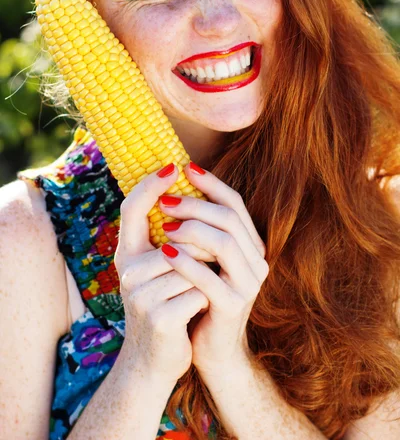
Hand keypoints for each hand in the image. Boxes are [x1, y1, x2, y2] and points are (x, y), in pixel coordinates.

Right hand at [115, 164, 216, 384]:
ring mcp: (140, 295)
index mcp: (126, 254)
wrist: (154, 362)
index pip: (132, 208)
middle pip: (178, 236)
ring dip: (206, 275)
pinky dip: (206, 300)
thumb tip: (192, 197)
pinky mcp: (158, 318)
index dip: (151, 184)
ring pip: (191, 265)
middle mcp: (126, 271)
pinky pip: (197, 293)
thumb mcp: (159, 271)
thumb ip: (167, 240)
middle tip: (212, 261)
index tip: (173, 166)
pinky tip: (198, 311)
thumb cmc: (164, 306)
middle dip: (203, 246)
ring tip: (201, 289)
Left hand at [158, 162, 268, 375]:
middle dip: (196, 204)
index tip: (185, 167)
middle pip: (230, 218)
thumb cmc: (199, 297)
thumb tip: (174, 188)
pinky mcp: (233, 306)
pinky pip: (210, 277)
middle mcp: (256, 260)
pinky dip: (186, 261)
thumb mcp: (201, 259)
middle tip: (165, 200)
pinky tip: (163, 251)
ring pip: (226, 243)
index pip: (235, 204)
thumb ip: (198, 230)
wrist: (208, 349)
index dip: (211, 183)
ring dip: (192, 228)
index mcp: (250, 245)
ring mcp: (248, 284)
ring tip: (163, 226)